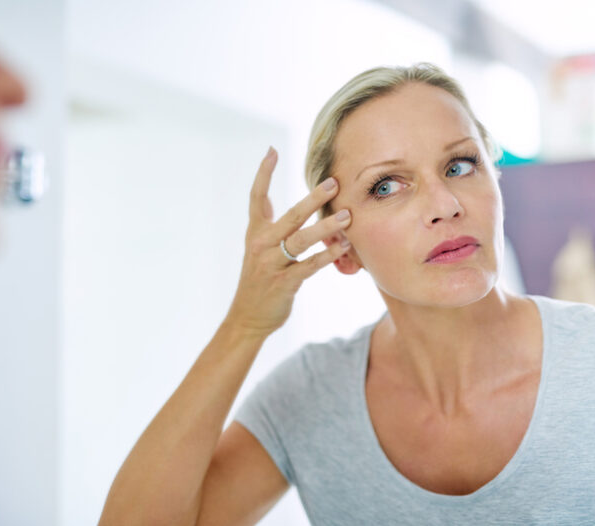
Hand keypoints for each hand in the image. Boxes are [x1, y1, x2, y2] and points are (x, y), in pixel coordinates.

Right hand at [224, 146, 351, 337]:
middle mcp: (261, 245)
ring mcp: (272, 264)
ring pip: (301, 240)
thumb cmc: (259, 281)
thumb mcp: (258, 250)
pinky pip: (309, 266)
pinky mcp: (284, 283)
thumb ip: (272, 227)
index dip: (263, 174)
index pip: (256, 197)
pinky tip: (344, 247)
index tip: (271, 151)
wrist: (247, 317)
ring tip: (347, 216)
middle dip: (312, 199)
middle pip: (289, 216)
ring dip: (325, 228)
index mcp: (255, 233)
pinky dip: (327, 256)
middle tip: (333, 182)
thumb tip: (285, 204)